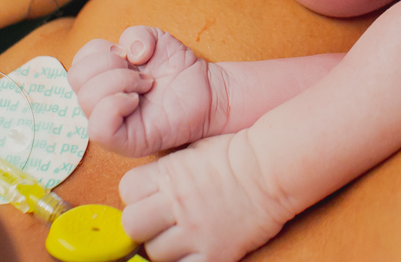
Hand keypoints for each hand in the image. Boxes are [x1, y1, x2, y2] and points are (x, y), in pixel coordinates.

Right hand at [69, 26, 221, 157]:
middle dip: (111, 65)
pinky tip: (136, 101)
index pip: (78, 61)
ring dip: (120, 82)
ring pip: (86, 99)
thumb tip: (128, 53)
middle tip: (142, 74)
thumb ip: (137, 34)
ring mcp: (111, 123)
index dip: (104, 51)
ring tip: (146, 86)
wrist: (207, 89)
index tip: (133, 57)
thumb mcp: (156, 39)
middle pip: (75, 77)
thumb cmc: (178, 68)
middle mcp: (100, 101)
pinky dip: (115, 106)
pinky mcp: (125, 142)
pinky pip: (99, 129)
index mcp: (101, 79)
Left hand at [119, 131, 290, 261]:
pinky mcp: (215, 253)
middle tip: (158, 222)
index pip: (127, 190)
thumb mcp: (195, 149)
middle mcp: (178, 203)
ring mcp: (196, 231)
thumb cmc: (237, 154)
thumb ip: (168, 169)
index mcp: (171, 173)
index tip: (147, 197)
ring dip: (163, 247)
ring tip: (180, 237)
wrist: (272, 170)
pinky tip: (195, 250)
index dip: (135, 195)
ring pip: (155, 253)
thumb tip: (147, 188)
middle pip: (133, 225)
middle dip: (141, 225)